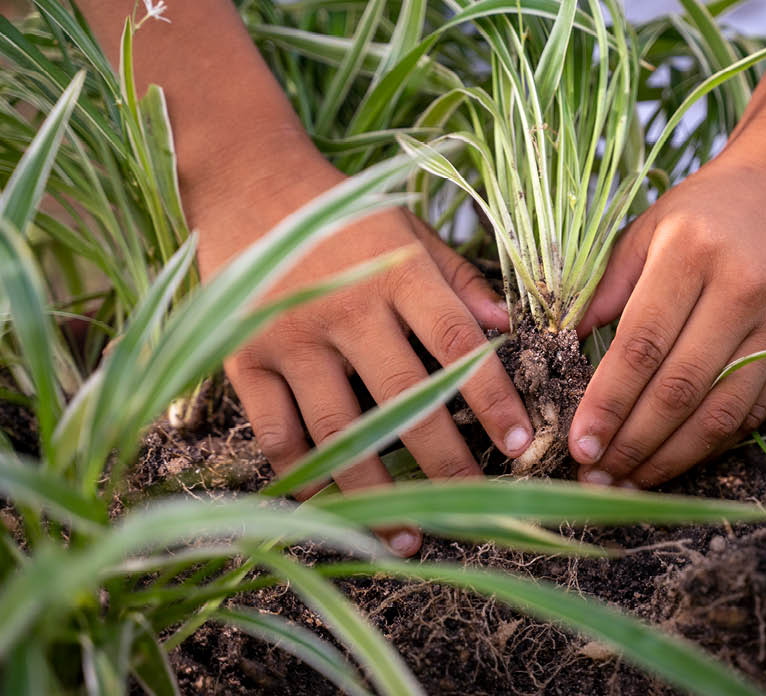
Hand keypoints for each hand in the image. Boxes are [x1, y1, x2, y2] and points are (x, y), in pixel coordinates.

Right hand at [192, 132, 532, 553]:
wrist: (246, 183)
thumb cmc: (344, 215)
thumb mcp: (408, 230)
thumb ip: (458, 281)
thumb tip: (509, 330)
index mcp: (397, 271)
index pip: (455, 344)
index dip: (492, 398)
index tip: (522, 445)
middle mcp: (346, 306)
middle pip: (403, 398)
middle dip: (445, 462)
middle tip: (477, 508)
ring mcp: (290, 336)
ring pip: (340, 429)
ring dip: (377, 491)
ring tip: (409, 538)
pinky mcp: (243, 358)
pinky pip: (277, 432)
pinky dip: (304, 476)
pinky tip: (332, 509)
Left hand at [569, 127, 765, 488]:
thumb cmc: (714, 204)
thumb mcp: (650, 225)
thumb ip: (605, 284)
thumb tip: (562, 343)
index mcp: (693, 255)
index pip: (641, 346)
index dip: (607, 402)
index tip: (578, 443)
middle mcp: (742, 293)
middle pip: (678, 390)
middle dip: (631, 443)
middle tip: (594, 476)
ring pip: (719, 414)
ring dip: (669, 458)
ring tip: (628, 482)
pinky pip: (752, 413)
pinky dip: (710, 445)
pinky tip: (674, 459)